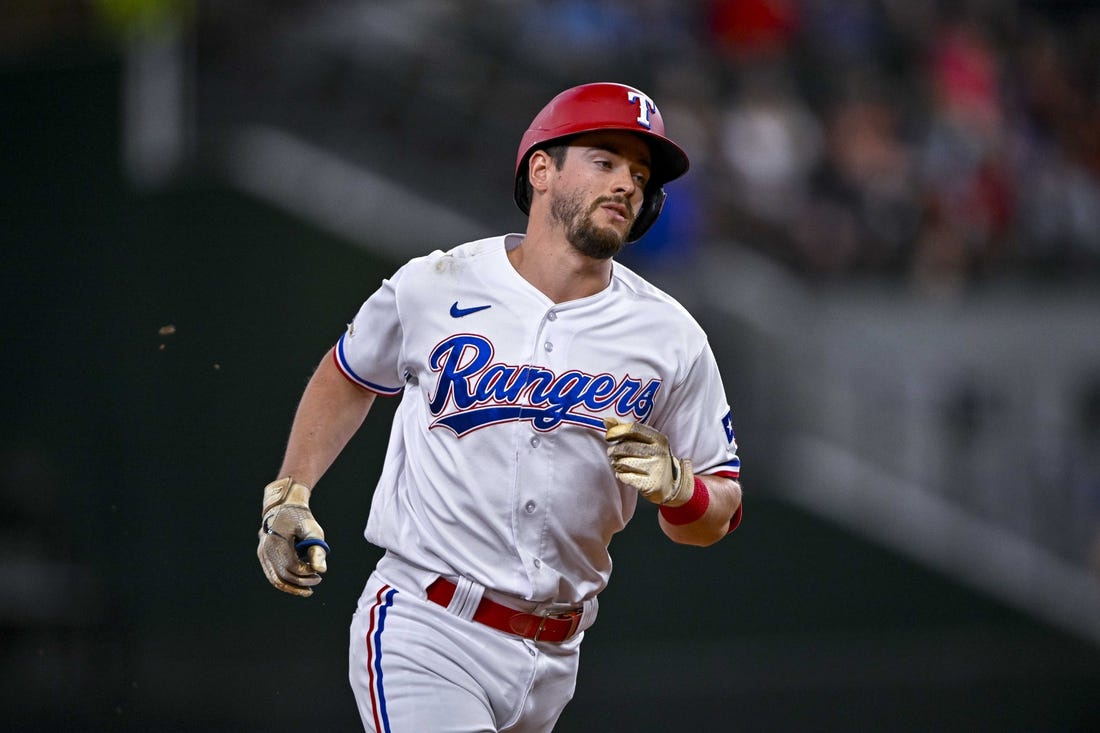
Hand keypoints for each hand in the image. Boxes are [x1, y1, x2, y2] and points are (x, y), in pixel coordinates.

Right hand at [257, 477, 328, 596]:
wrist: (283, 506)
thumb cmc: (301, 517)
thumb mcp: (312, 530)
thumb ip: (317, 549)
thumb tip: (322, 570)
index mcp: (277, 542)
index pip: (292, 567)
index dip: (306, 574)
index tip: (319, 574)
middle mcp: (266, 550)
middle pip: (283, 576)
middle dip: (301, 582)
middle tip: (317, 580)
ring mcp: (262, 554)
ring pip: (275, 579)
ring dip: (292, 588)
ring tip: (307, 592)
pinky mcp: (263, 555)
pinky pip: (272, 574)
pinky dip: (285, 582)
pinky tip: (297, 585)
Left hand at [604, 419, 694, 505]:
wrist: (671, 484)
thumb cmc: (652, 459)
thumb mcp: (645, 442)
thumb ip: (626, 430)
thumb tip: (607, 420)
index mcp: (658, 438)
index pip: (634, 429)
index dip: (617, 431)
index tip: (609, 436)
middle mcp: (658, 452)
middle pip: (626, 447)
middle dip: (614, 451)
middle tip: (612, 453)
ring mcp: (655, 468)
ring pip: (623, 463)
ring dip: (616, 463)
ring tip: (619, 464)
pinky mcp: (650, 484)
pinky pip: (625, 477)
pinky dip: (620, 475)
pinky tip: (625, 474)